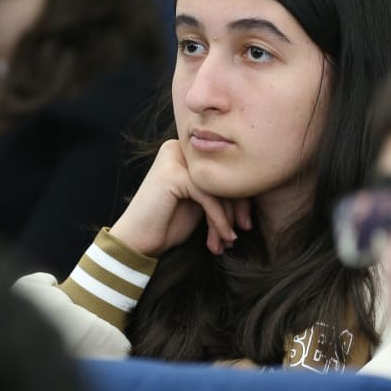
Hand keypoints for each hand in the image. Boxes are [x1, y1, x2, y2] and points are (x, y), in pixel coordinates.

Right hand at [110, 139, 252, 257]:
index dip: (239, 197)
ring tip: (228, 240)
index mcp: (186, 152)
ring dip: (226, 219)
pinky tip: (220, 238)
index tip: (245, 223)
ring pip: (217, 187)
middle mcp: (179, 149)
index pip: (222, 169)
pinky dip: (218, 220)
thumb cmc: (167, 223)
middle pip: (222, 175)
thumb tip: (253, 190)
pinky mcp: (172, 174)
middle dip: (236, 208)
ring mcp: (174, 159)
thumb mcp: (200, 202)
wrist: (137, 241)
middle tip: (240, 233)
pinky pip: (208, 196)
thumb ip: (219, 189)